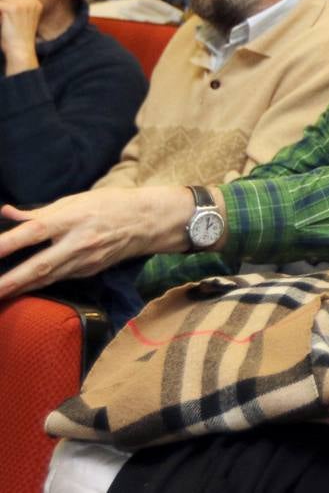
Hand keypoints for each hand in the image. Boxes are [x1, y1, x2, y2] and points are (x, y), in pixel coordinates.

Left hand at [0, 0, 42, 74]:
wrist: (20, 49)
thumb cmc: (19, 37)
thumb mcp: (25, 18)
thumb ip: (19, 6)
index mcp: (36, 4)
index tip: (4, 3)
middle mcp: (30, 2)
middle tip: (3, 11)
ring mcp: (22, 4)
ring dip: (0, 3)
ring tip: (2, 14)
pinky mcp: (11, 8)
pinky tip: (0, 17)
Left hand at [0, 186, 195, 299]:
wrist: (149, 222)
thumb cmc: (112, 204)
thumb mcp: (78, 199)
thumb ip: (41, 211)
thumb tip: (8, 213)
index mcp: (74, 218)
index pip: (35, 231)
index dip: (8, 243)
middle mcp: (79, 242)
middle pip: (39, 266)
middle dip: (10, 281)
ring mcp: (86, 261)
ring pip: (46, 278)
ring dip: (19, 288)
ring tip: (0, 294)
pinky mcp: (89, 271)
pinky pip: (58, 278)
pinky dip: (37, 284)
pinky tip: (21, 288)